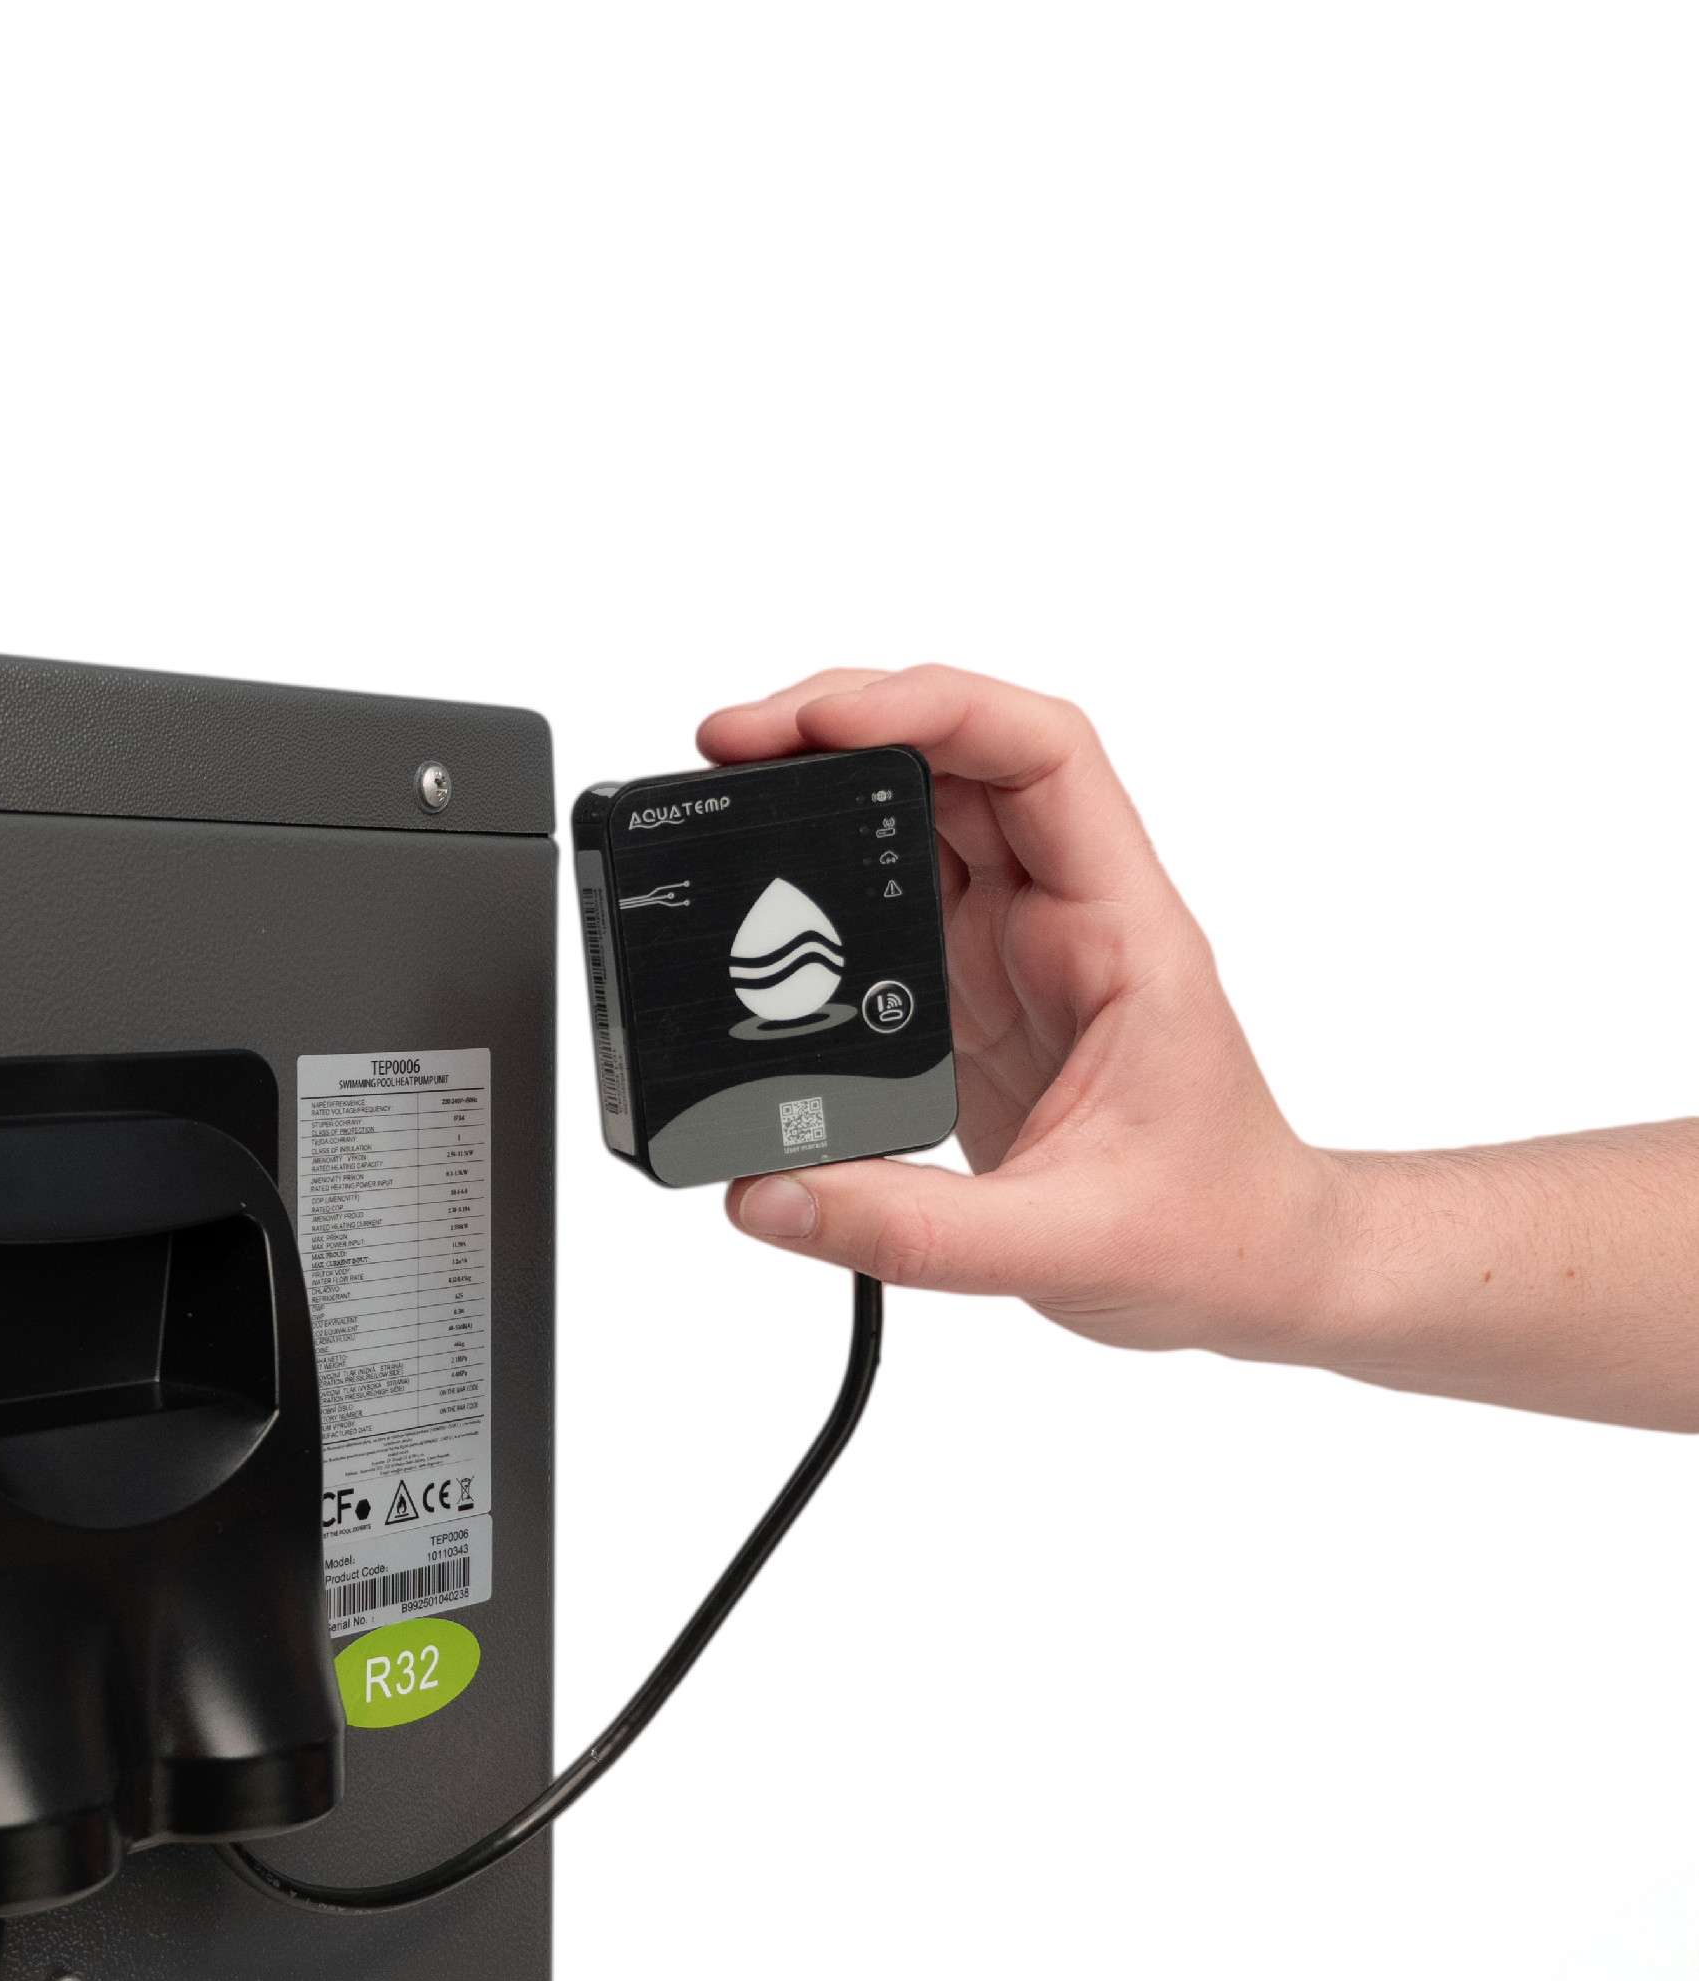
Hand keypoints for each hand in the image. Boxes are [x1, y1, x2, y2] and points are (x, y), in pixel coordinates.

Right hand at [694, 666, 1342, 1359]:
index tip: (823, 723)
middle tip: (733, 744)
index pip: (1042, 758)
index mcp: (1121, 935)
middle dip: (845, 721)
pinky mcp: (968, 991)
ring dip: (828, 774)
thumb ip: (909, 1232)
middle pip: (964, 753)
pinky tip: (762, 874)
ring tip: (728, 783)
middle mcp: (1067, 917)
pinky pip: (893, 887)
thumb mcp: (1062, 1247)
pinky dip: (822, 862)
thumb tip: (766, 1195)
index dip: (933, 710)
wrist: (1251, 1270)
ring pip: (924, 806)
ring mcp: (1015, 947)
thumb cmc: (1210, 1234)